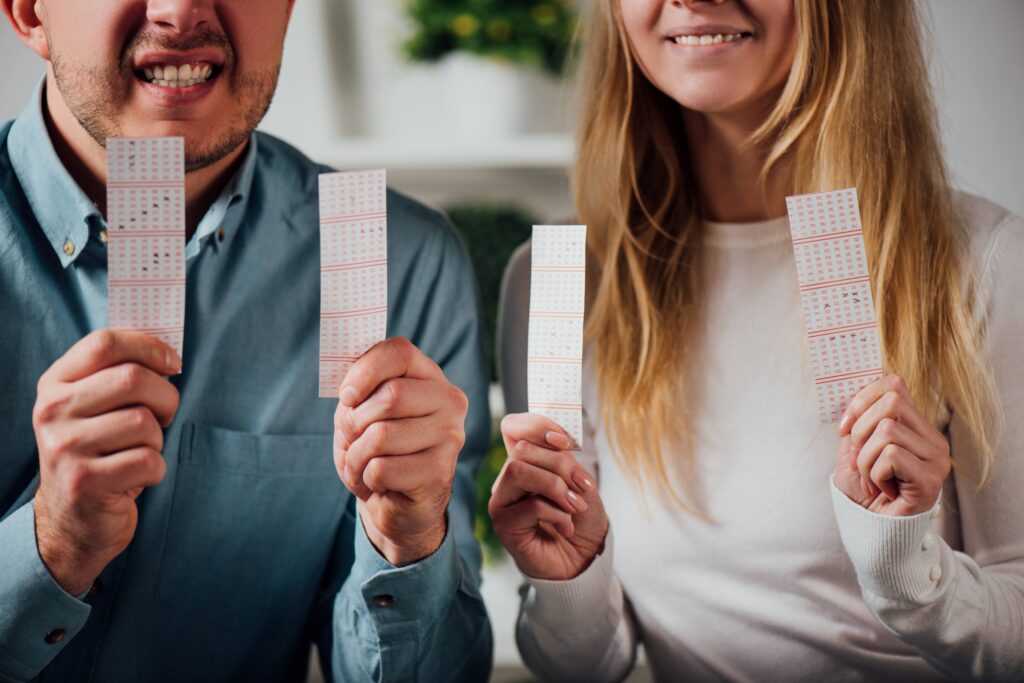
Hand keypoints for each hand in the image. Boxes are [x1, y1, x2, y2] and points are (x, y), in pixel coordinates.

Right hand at [32, 330, 180, 594]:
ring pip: (144, 422)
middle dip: (165, 398)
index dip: (149, 347)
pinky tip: (137, 477)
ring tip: (139, 452)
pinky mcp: (84, 482)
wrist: (72, 519)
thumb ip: (119, 374)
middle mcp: (52, 411)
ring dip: (157, 439)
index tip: (173, 364)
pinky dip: (156, 469)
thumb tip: (167, 351)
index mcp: (56, 384)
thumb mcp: (95, 408)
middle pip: (133, 378)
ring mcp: (64, 447)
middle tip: (163, 417)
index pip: (105, 343)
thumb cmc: (99, 452)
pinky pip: (148, 460)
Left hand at [333, 338, 466, 565]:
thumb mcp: (363, 411)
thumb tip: (349, 389)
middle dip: (355, 422)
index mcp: (430, 377)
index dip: (364, 371)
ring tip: (365, 463)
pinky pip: (381, 468)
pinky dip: (367, 478)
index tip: (347, 396)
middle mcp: (450, 402)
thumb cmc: (377, 449)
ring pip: (381, 435)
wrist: (396, 501)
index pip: (399, 352)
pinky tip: (380, 482)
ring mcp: (450, 437)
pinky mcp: (440, 472)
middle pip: (390, 396)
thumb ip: (360, 389)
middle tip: (353, 438)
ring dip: (356, 455)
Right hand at [489, 413, 607, 580]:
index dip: (536, 425)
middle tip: (583, 487)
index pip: (513, 427)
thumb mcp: (580, 481)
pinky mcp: (504, 526)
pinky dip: (557, 513)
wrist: (585, 558)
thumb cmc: (581, 519)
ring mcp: (503, 502)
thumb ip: (564, 459)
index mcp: (526, 461)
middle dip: (560, 465)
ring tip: (575, 507)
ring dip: (556, 487)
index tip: (565, 441)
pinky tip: (566, 525)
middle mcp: (508, 478)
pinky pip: (529, 505)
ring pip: (518, 471)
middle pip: (522, 450)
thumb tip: (557, 442)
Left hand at [834, 374, 950, 515]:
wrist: (872, 531)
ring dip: (865, 459)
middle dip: (860, 431)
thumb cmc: (863, 492)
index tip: (843, 429)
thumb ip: (858, 422)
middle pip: (890, 401)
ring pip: (886, 430)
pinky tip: (882, 490)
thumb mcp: (854, 450)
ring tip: (871, 480)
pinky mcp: (931, 479)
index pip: (893, 384)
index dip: (860, 400)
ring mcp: (936, 458)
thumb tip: (852, 398)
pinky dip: (874, 474)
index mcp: (916, 426)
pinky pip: (891, 456)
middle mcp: (932, 439)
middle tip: (858, 461)